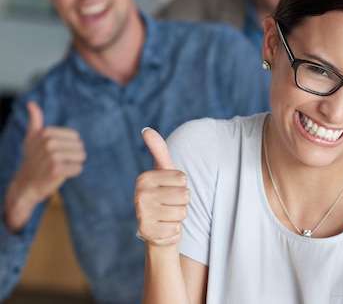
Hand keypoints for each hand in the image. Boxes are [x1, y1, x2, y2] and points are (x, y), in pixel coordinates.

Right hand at [19, 101, 84, 201]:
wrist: (26, 184)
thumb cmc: (33, 159)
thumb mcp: (32, 138)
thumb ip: (35, 120)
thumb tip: (30, 103)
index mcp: (47, 132)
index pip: (76, 137)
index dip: (69, 147)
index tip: (54, 152)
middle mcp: (49, 142)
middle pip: (80, 147)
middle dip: (72, 156)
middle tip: (56, 162)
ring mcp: (52, 155)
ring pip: (81, 157)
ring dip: (72, 165)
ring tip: (58, 167)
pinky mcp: (56, 169)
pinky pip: (78, 169)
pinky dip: (72, 174)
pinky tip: (59, 175)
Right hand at [135, 128, 188, 246]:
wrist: (157, 227)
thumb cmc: (164, 194)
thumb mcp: (164, 171)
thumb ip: (158, 149)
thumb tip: (146, 129)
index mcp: (144, 178)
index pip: (182, 178)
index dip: (182, 185)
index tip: (170, 189)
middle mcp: (139, 195)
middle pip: (184, 195)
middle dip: (183, 201)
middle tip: (170, 204)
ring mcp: (142, 215)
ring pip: (182, 212)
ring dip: (180, 214)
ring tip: (168, 214)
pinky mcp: (148, 232)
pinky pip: (177, 228)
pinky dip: (175, 229)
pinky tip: (165, 226)